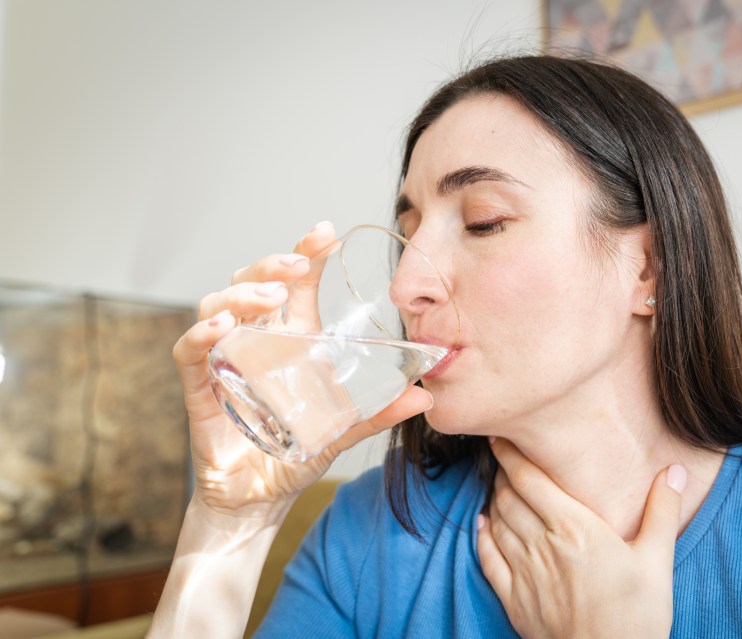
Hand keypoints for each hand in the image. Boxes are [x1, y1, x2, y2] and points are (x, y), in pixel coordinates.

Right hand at [172, 223, 431, 519]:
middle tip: (297, 264)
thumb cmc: (295, 453)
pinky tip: (221, 327)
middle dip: (271, 265)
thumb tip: (425, 397)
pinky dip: (201, 335)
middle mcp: (255, 342)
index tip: (325, 233)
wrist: (259, 500)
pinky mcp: (201, 391)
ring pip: (217, 305)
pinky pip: (190, 354)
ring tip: (270, 297)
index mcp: (290, 340)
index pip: (294, 285)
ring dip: (242, 294)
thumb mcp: (343, 430)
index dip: (305, 255)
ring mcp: (224, 362)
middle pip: (250, 283)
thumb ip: (377, 414)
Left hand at [476, 438, 685, 638]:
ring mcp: (524, 573)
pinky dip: (482, 537)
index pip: (529, 479)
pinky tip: (483, 525)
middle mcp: (541, 544)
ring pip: (497, 523)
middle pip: (508, 496)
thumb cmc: (638, 616)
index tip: (499, 436)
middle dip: (501, 473)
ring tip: (497, 486)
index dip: (509, 454)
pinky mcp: (514, 600)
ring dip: (494, 500)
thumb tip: (674, 470)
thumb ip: (662, 510)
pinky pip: (488, 560)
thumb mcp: (658, 559)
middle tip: (500, 456)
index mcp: (574, 527)